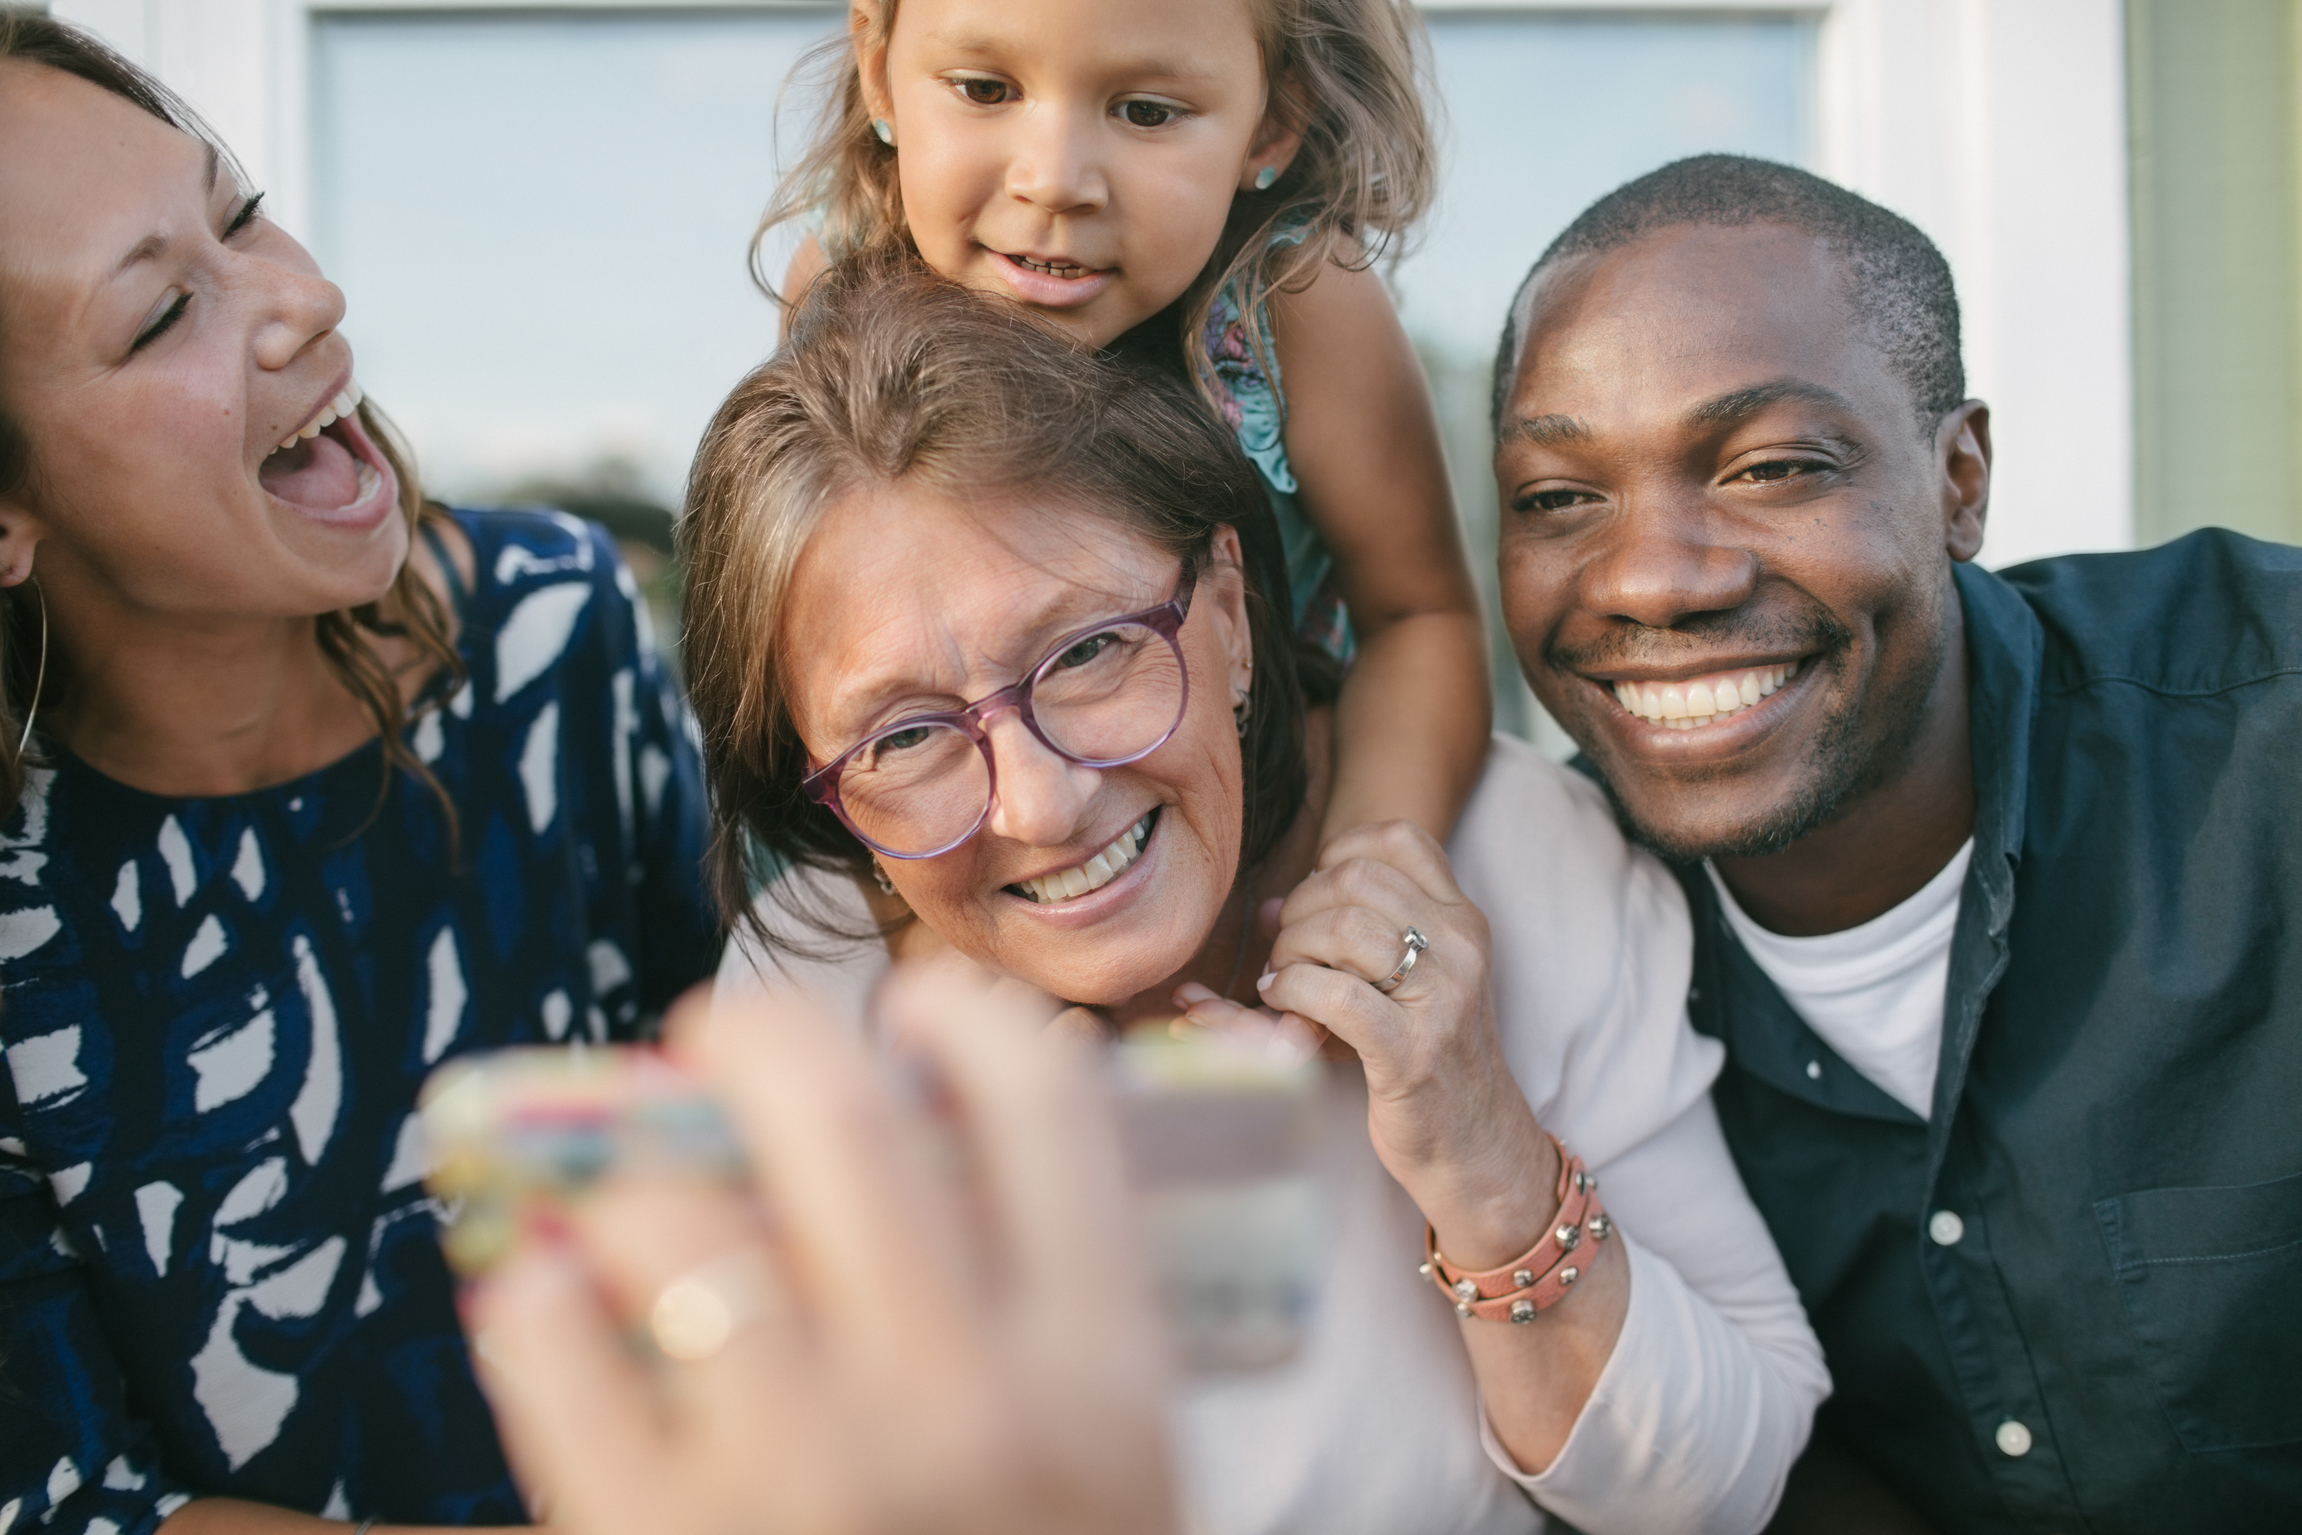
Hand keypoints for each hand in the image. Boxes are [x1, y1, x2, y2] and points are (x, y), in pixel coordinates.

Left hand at [465, 968, 1177, 1534]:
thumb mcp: (1112, 1474)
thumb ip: (1054, 1318)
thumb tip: (923, 1132)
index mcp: (1098, 1375)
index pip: (1047, 1108)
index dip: (971, 1021)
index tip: (921, 1010)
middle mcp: (956, 1404)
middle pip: (841, 1122)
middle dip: (768, 1035)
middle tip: (722, 1031)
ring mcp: (801, 1479)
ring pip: (677, 1225)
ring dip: (638, 1174)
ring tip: (631, 1186)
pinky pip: (554, 1364)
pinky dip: (534, 1301)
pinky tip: (545, 1291)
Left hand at [1179, 821, 1557, 1268]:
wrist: (1476, 1145)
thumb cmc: (1428, 1057)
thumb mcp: (1411, 981)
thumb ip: (1353, 931)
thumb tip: (1271, 905)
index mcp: (1462, 920)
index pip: (1396, 838)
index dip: (1337, 855)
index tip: (1316, 899)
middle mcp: (1461, 948)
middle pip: (1355, 878)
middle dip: (1300, 908)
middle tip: (1286, 949)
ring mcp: (1440, 999)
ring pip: (1342, 927)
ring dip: (1290, 949)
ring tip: (1282, 979)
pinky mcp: (1411, 1052)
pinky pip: (1334, 994)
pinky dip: (1292, 990)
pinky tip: (1282, 1002)